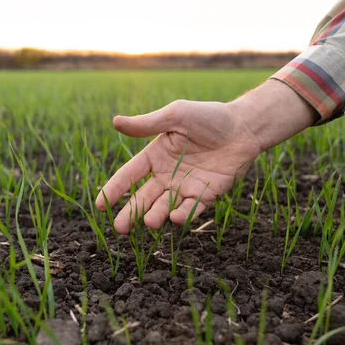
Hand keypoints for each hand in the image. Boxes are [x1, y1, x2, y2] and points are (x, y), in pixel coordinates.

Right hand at [95, 80, 318, 233]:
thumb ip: (147, 124)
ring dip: (156, 215)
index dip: (114, 189)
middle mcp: (167, 174)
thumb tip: (114, 122)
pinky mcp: (206, 194)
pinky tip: (176, 218)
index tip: (100, 204)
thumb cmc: (209, 116)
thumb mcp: (175, 116)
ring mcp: (186, 186)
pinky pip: (192, 208)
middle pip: (144, 197)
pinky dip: (184, 215)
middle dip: (131, 213)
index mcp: (155, 155)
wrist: (243, 126)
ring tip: (149, 222)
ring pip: (165, 206)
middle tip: (119, 228)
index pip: (129, 175)